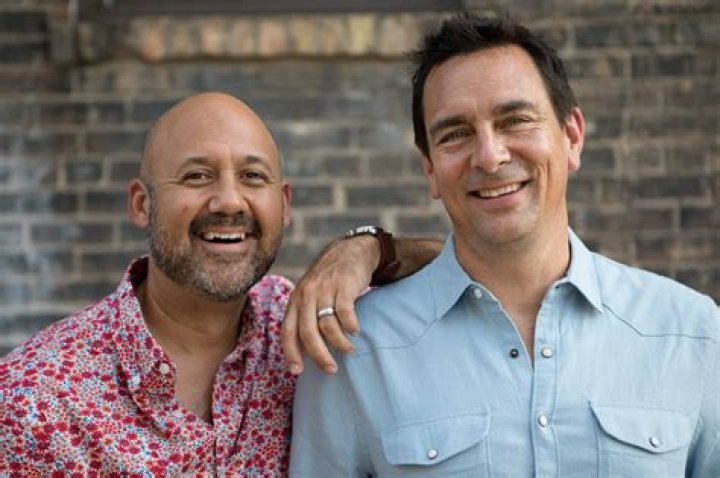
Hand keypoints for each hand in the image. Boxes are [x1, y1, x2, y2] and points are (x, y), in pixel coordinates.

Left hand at [282, 235, 378, 374]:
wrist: (349, 251)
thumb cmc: (329, 281)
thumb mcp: (310, 295)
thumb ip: (305, 318)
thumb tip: (303, 352)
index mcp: (295, 300)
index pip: (287, 331)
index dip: (291, 352)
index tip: (297, 372)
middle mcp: (307, 295)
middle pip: (308, 333)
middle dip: (319, 355)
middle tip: (331, 369)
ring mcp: (325, 289)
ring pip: (328, 326)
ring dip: (340, 343)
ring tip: (350, 350)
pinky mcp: (344, 285)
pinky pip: (345, 313)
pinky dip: (350, 326)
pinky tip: (356, 331)